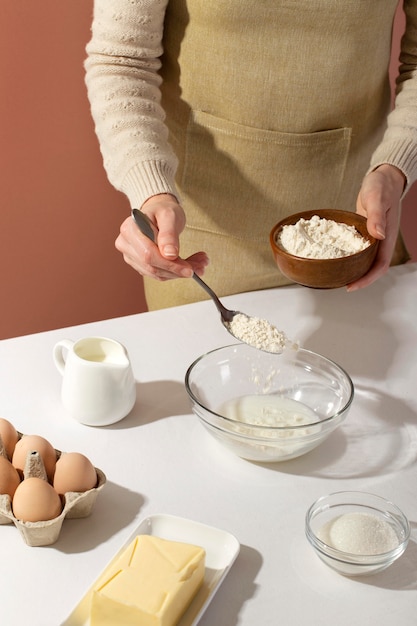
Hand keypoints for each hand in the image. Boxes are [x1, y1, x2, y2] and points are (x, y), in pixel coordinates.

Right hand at [115, 194, 208, 280]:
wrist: (159, 212)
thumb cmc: (163, 210)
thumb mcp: (170, 216)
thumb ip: (169, 234)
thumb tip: (170, 255)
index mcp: (130, 229)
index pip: (148, 254)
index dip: (169, 264)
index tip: (189, 269)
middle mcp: (126, 244)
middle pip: (152, 266)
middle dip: (178, 270)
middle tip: (200, 266)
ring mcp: (131, 256)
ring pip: (157, 273)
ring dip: (180, 272)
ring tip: (199, 264)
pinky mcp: (139, 264)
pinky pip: (158, 274)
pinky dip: (175, 272)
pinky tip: (190, 265)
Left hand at [347, 164, 405, 290]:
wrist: (383, 177)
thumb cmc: (382, 185)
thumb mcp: (377, 198)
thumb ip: (377, 216)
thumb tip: (378, 235)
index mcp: (387, 238)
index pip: (379, 266)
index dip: (367, 279)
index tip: (351, 286)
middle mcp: (380, 241)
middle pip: (371, 267)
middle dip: (358, 278)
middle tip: (339, 284)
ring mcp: (372, 237)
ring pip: (363, 259)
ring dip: (352, 268)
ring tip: (335, 275)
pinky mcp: (364, 232)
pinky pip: (357, 248)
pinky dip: (348, 255)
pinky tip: (334, 256)